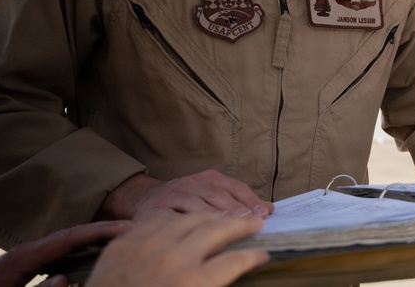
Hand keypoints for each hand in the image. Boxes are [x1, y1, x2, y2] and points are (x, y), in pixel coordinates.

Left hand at [0, 220, 134, 286]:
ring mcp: (28, 256)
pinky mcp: (27, 265)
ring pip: (68, 242)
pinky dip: (82, 248)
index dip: (100, 231)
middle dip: (104, 229)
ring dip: (95, 237)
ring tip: (123, 237)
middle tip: (136, 227)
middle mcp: (29, 251)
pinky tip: (95, 253)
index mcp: (25, 258)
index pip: (70, 238)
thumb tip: (65, 279)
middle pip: (73, 234)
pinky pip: (61, 252)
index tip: (127, 228)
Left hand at [86, 213, 268, 286]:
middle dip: (242, 224)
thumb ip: (209, 284)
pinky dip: (181, 217)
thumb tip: (226, 273)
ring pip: (191, 216)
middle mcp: (171, 261)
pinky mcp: (124, 243)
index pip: (236, 261)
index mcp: (191, 284)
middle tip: (257, 223)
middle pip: (218, 229)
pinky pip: (161, 220)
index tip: (263, 254)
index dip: (254, 255)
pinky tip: (190, 218)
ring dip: (215, 214)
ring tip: (229, 215)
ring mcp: (145, 247)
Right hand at [98, 170, 273, 221]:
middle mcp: (190, 183)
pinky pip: (171, 220)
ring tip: (230, 230)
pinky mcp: (154, 212)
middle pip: (217, 197)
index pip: (234, 187)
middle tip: (251, 224)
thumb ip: (238, 201)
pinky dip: (185, 227)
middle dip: (236, 211)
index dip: (250, 200)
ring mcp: (172, 196)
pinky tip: (197, 237)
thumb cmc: (187, 200)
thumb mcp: (212, 194)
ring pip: (196, 207)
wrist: (144, 199)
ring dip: (214, 219)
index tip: (265, 214)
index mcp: (209, 177)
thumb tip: (269, 210)